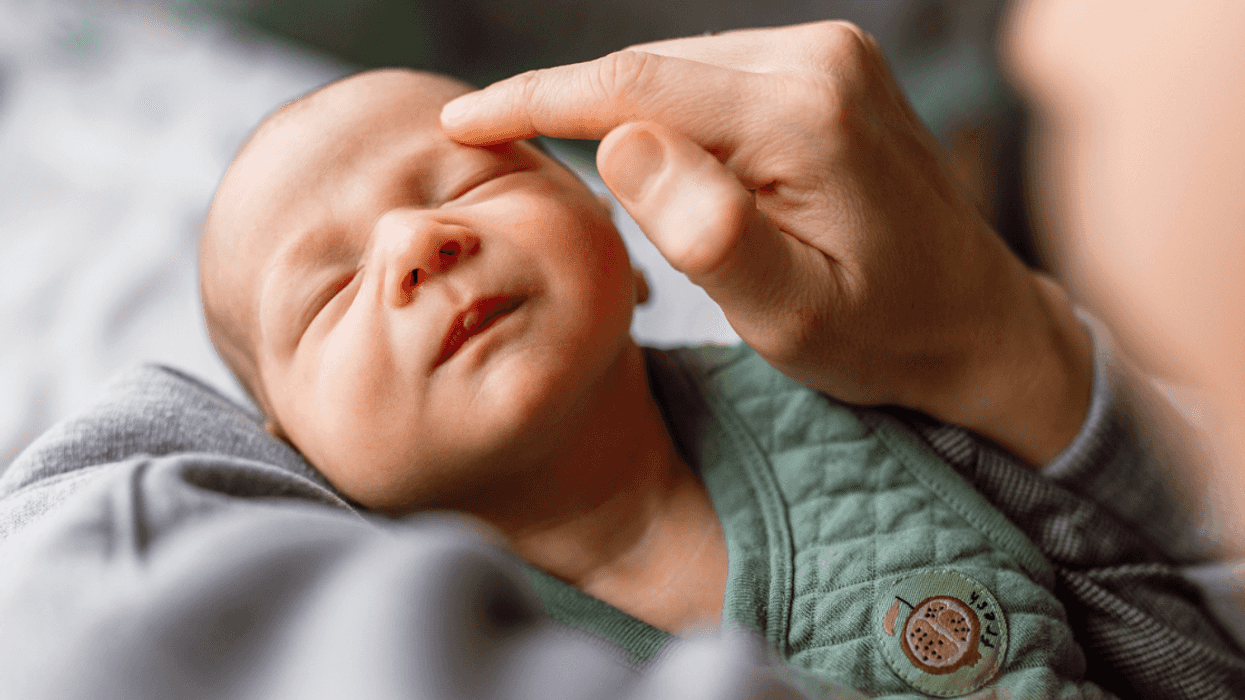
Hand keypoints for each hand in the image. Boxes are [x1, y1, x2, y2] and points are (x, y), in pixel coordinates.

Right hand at [441, 22, 1091, 464]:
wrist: (975, 320)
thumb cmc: (883, 336)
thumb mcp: (792, 315)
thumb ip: (711, 234)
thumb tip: (621, 144)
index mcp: (806, 116)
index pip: (635, 87)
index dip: (536, 100)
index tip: (464, 122)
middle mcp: (821, 59)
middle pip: (652, 69)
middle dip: (567, 105)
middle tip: (491, 146)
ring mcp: (831, 53)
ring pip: (679, 68)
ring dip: (618, 112)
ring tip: (563, 161)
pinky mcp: (830, 66)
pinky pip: (716, 75)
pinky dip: (667, 110)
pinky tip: (646, 153)